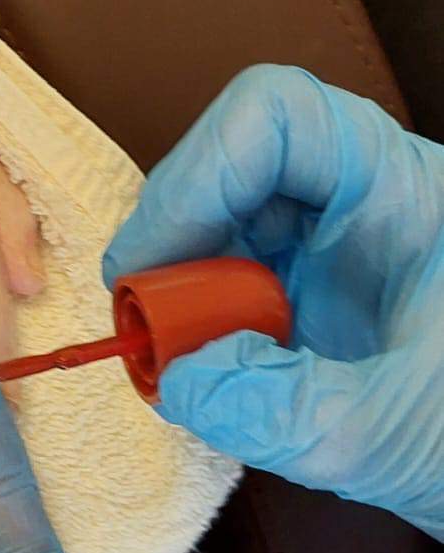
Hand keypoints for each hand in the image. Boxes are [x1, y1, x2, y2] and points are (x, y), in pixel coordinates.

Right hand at [103, 64, 443, 539]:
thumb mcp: (395, 435)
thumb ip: (284, 410)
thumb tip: (180, 378)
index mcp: (407, 194)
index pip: (279, 117)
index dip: (200, 171)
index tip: (153, 262)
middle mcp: (366, 204)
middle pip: (238, 163)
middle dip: (177, 234)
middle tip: (146, 321)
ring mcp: (339, 250)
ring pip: (225, 220)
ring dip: (183, 283)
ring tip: (177, 358)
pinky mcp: (317, 299)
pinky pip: (233, 280)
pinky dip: (201, 323)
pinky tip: (206, 372)